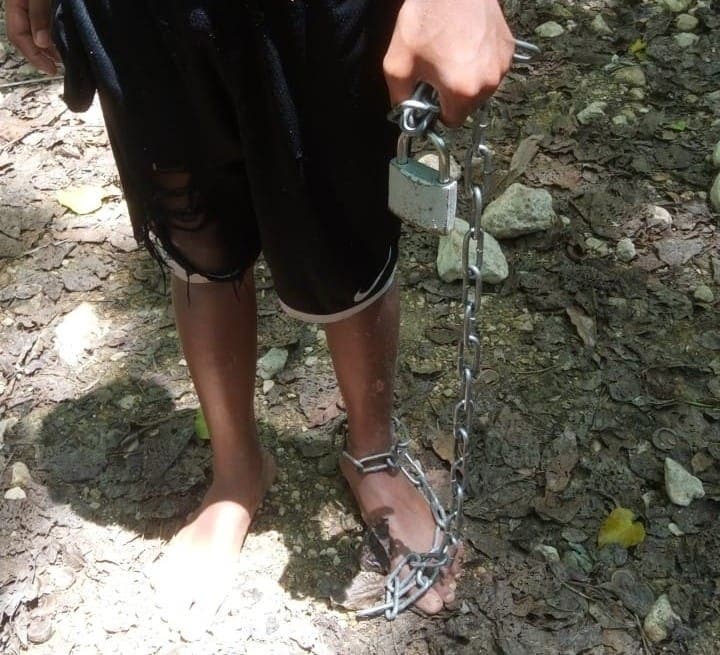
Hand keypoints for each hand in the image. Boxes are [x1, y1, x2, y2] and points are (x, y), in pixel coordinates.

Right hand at [5, 0, 58, 74]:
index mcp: (14, 3)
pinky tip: (60, 45)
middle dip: (39, 55)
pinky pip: (42, 25)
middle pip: (23, 36)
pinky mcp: (42, 5)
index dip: (33, 55)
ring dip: (46, 48)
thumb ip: (39, 16)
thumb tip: (41, 42)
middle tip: (55, 68)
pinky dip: (51, 38)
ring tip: (60, 60)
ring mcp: (29, 6)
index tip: (51, 70)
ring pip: (33, 32)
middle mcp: (19, 6)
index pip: (17, 35)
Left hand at [384, 0, 514, 126]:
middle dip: (451, 96)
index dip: (437, 112)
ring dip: (467, 80)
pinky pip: (491, 68)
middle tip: (437, 72)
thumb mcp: (397, 65)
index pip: (452, 122)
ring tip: (451, 55)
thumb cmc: (424, 21)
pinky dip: (479, 64)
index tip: (429, 96)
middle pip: (468, 106)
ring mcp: (502, 65)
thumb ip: (400, 98)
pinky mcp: (508, 48)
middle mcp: (488, 83)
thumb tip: (404, 113)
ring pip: (481, 88)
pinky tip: (465, 45)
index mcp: (463, 92)